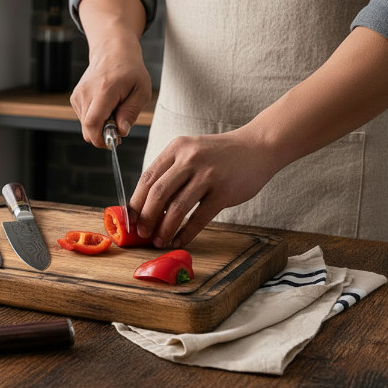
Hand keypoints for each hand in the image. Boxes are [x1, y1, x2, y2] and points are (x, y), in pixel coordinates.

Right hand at [74, 0, 150, 147]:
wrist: (112, 51)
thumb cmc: (130, 70)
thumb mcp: (141, 90)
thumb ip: (131, 112)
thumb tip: (121, 132)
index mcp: (104, 90)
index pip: (93, 123)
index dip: (101, 138)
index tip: (115, 140)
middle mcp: (86, 93)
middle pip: (87, 128)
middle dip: (104, 134)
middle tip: (120, 124)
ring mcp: (78, 95)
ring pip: (86, 126)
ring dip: (101, 125)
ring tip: (114, 109)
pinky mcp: (75, 98)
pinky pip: (84, 118)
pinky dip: (96, 118)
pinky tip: (105, 105)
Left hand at [130, 128, 281, 247]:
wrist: (257, 147)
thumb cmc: (218, 155)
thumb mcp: (191, 152)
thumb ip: (171, 172)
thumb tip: (147, 206)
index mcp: (176, 148)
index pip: (147, 177)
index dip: (136, 201)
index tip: (130, 219)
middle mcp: (190, 159)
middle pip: (158, 193)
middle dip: (146, 217)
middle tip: (142, 233)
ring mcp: (207, 175)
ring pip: (177, 208)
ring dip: (165, 229)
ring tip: (159, 241)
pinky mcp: (224, 191)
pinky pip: (199, 218)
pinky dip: (186, 233)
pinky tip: (180, 240)